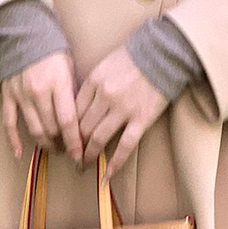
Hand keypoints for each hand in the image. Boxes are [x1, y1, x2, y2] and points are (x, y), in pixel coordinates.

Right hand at [0, 51, 83, 160]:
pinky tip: (20, 154)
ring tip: (54, 148)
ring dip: (45, 143)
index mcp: (59, 84)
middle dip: (62, 143)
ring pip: (34, 129)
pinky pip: (9, 123)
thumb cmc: (54, 51)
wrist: (26, 33)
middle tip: (70, 149)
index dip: (75, 142)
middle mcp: (39, 92)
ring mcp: (22, 95)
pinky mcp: (8, 96)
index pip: (68, 122)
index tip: (81, 154)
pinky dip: (14, 140)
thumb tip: (81, 120)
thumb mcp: (71, 69)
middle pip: (52, 128)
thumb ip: (74, 94)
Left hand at [75, 45, 168, 181]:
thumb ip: (92, 85)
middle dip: (74, 144)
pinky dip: (115, 163)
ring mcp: (123, 110)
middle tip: (70, 155)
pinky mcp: (141, 119)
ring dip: (88, 155)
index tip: (64, 137)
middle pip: (83, 127)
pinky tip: (107, 175)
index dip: (67, 127)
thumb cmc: (134, 57)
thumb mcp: (105, 65)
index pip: (73, 111)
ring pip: (98, 138)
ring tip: (83, 165)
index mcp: (94, 82)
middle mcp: (105, 97)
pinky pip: (125, 146)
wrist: (163, 53)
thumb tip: (79, 106)